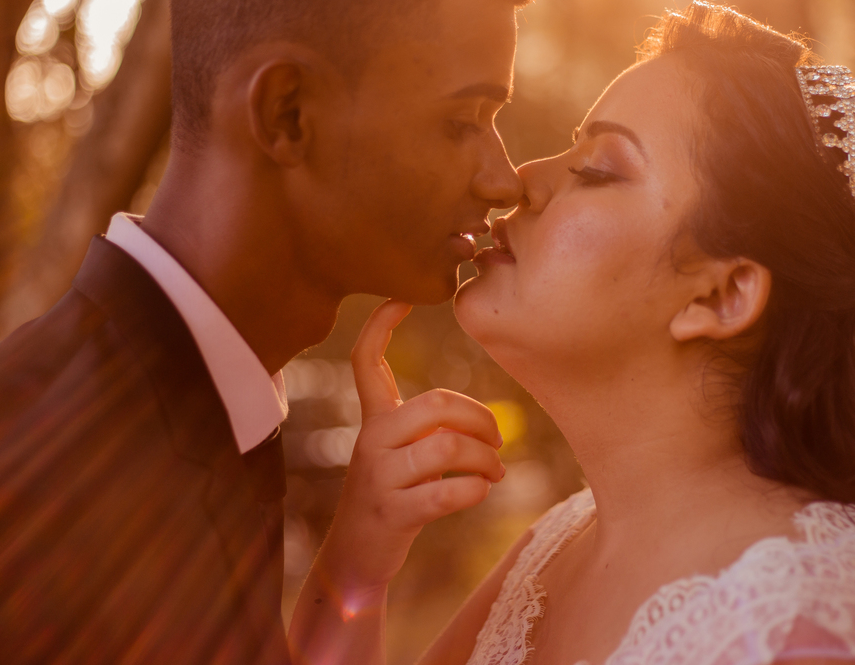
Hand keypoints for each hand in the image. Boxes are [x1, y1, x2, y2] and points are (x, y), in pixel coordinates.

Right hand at [315, 300, 504, 604]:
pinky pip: (448, 493)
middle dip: (481, 419)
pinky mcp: (393, 513)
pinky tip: (479, 492)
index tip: (403, 294)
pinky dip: (475, 491)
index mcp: (373, 420)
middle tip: (499, 440)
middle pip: (436, 405)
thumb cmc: (392, 497)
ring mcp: (379, 478)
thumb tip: (488, 425)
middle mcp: (371, 441)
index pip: (366, 361)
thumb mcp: (399, 454)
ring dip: (486, 460)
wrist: (354, 560)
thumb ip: (431, 429)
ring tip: (496, 472)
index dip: (381, 325)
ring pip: (448, 448)